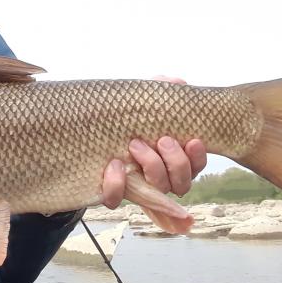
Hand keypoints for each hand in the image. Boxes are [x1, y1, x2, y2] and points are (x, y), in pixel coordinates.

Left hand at [100, 76, 207, 208]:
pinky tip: (114, 165)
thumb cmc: (123, 119)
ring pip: (157, 191)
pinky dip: (116, 184)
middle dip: (176, 162)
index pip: (195, 165)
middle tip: (162, 140)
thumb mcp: (141, 103)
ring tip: (136, 144)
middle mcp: (159, 177)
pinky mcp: (111, 193)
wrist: (83, 134)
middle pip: (181, 183)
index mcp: (171, 159)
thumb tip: (178, 83)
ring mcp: (136, 187)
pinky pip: (115, 199)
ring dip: (152, 168)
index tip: (193, 140)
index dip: (197, 156)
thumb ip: (159, 92)